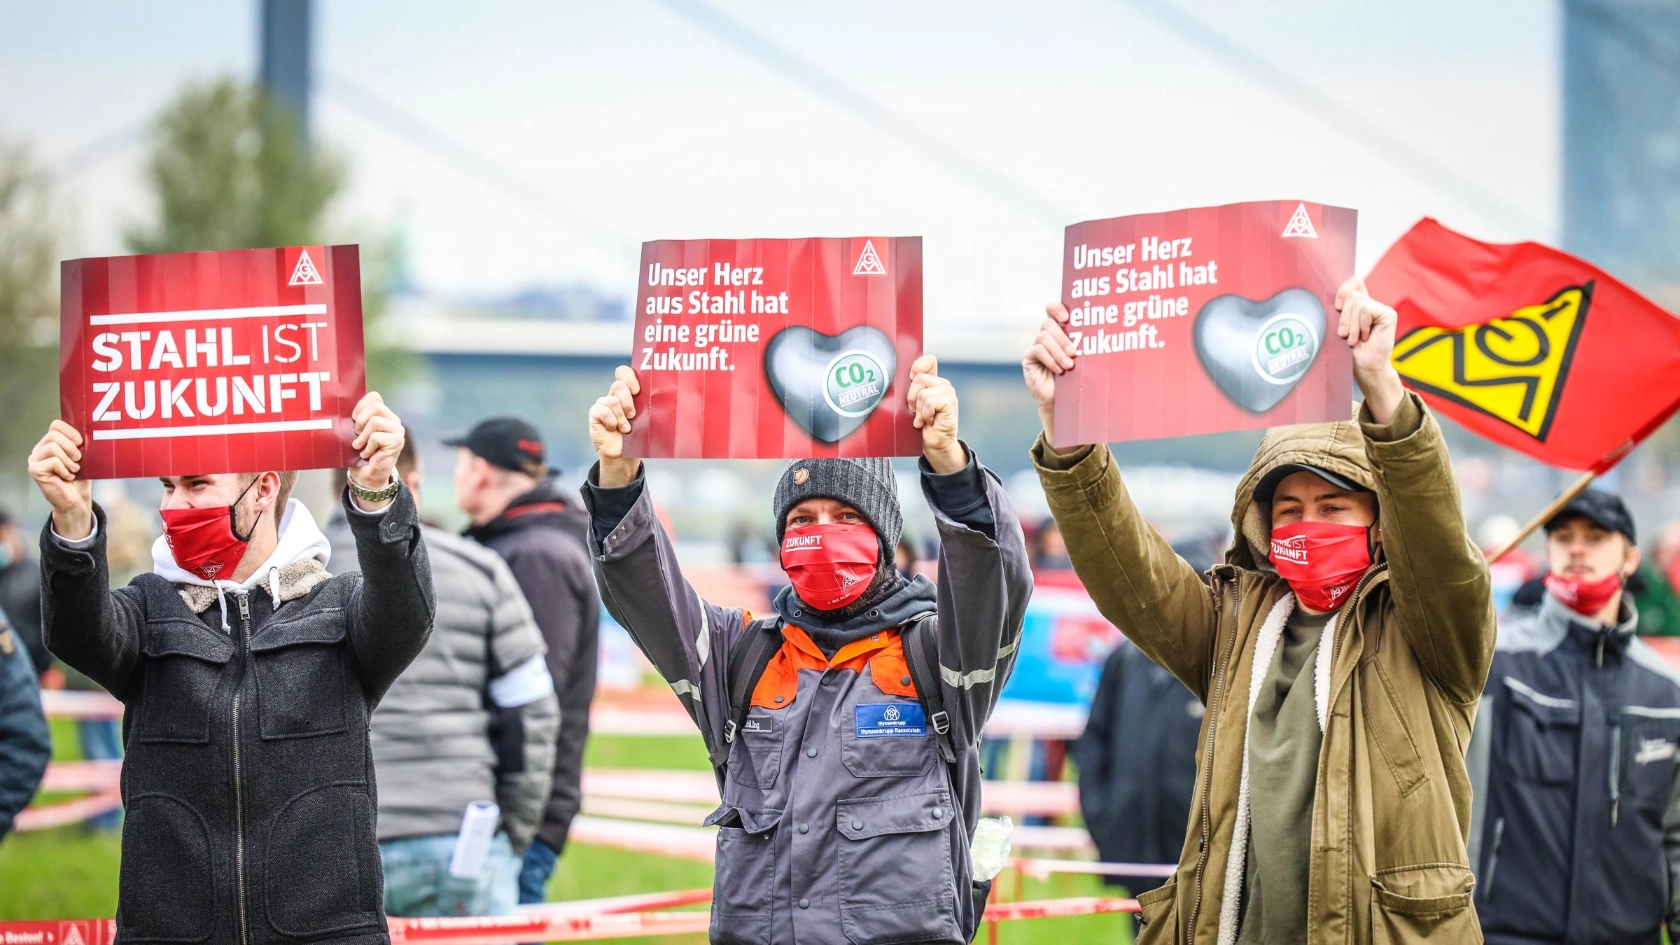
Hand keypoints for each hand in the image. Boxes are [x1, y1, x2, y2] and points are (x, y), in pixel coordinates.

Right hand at [28, 420, 92, 539]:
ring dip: (69, 460)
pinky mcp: (34, 470)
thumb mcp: (84, 456)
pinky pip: (52, 461)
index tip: (81, 442)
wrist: (77, 499)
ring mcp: (35, 459)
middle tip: (79, 459)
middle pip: (54, 435)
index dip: (70, 431)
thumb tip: (90, 430)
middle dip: (71, 446)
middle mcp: (40, 449)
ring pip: (53, 447)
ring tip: (74, 470)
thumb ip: (80, 444)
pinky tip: (67, 477)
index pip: (56, 425)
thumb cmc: (81, 477)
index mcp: (51, 443)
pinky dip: (64, 469)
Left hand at [349, 392, 404, 509]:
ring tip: (360, 446)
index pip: (374, 397)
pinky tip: (367, 454)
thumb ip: (354, 419)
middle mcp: (393, 420)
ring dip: (363, 437)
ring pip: (375, 421)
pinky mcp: (398, 441)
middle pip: (375, 406)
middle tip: (356, 434)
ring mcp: (398, 430)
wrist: (366, 476)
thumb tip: (340, 409)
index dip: (360, 406)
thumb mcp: (353, 433)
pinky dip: (368, 447)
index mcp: (383, 414)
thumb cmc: (358, 454)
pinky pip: (377, 437)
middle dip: (360, 420)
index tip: (353, 419)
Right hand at [588, 366, 642, 487]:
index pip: (624, 373)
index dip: (629, 377)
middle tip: (633, 415)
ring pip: (612, 400)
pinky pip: (601, 410)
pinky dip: (611, 421)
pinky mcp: (595, 414)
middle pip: (618, 385)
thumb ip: (652, 408)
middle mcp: (615, 396)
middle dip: (628, 401)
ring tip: (626, 428)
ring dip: (621, 417)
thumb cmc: (638, 436)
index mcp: (628, 393)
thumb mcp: (648, 420)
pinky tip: (614, 429)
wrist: (624, 455)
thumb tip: (668, 400)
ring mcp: (604, 404)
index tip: (637, 390)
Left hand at [907, 355, 963, 473]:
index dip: (916, 367)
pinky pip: (929, 403)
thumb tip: (892, 379)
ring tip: (923, 418)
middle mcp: (942, 383)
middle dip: (911, 398)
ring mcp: (948, 391)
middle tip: (915, 411)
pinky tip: (929, 421)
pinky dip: (925, 415)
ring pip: (923, 393)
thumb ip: (908, 390)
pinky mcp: (951, 401)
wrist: (933, 443)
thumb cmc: (920, 424)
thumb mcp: (911, 404)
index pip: (928, 361)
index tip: (910, 379)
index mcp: (932, 380)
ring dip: (919, 410)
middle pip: (919, 378)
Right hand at [1022, 302, 1077, 452]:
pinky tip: (1059, 370)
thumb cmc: (1079, 378)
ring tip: (1069, 365)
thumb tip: (1104, 331)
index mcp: (1060, 330)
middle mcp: (1047, 336)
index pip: (1052, 310)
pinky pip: (1037, 350)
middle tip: (1074, 352)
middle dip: (1062, 337)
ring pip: (1043, 337)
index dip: (1056, 308)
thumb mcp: (1085, 358)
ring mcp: (1036, 346)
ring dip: (1058, 350)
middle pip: (1048, 323)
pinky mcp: (1029, 358)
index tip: (1067, 316)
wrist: (1065, 400)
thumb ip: (1087, 344)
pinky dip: (1050, 359)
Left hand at [1334, 277, 1403, 423]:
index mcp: (1360, 305)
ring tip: (1354, 339)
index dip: (1343, 290)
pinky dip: (1360, 326)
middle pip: (1351, 295)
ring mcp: (1381, 308)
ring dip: (1351, 324)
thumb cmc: (1348, 352)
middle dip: (1343, 316)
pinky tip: (1365, 337)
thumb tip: (1338, 296)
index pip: (1354, 282)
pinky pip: (1366, 310)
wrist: (1364, 368)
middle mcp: (1372, 304)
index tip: (1336, 307)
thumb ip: (1340, 309)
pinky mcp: (1388, 314)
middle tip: (1344, 335)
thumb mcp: (1339, 327)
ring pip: (1357, 303)